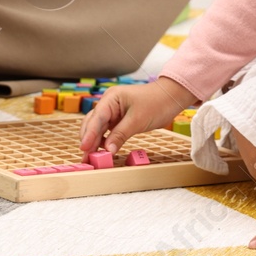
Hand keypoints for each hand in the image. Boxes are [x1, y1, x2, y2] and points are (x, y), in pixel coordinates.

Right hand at [79, 76, 199, 155]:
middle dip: (88, 140)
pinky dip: (105, 141)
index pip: (96, 118)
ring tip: (92, 158)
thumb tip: (108, 150)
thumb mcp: (138, 120)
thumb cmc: (157, 103)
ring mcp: (113, 111)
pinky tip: (104, 151)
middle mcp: (109, 103)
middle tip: (86, 157)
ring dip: (95, 142)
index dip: (89, 134)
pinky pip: (108, 131)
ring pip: (98, 128)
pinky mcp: (119, 119)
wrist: (171, 97)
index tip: (84, 148)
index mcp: (111, 98)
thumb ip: (120, 135)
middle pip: (93, 123)